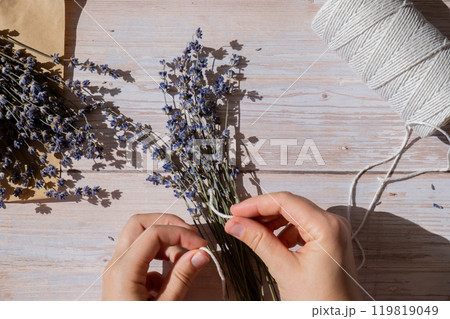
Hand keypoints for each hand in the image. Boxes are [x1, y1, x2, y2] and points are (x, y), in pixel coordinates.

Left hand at [102, 213, 209, 300]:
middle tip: (191, 238)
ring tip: (184, 261)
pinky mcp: (122, 276)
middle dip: (168, 225)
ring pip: (139, 236)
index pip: (154, 232)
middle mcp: (116, 264)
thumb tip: (201, 253)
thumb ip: (182, 277)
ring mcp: (117, 269)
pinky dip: (158, 258)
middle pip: (139, 224)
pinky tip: (169, 280)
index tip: (202, 245)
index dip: (181, 233)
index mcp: (123, 270)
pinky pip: (141, 255)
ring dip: (165, 241)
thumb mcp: (165, 308)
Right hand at [224, 192, 361, 300]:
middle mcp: (334, 223)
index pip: (285, 201)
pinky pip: (302, 226)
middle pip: (290, 205)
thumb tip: (236, 224)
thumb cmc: (320, 302)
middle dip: (262, 212)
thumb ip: (258, 241)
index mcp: (327, 226)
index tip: (235, 211)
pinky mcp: (329, 240)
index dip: (256, 204)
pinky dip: (283, 231)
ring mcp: (333, 230)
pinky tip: (270, 241)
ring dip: (271, 221)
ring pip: (294, 214)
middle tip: (238, 221)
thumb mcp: (284, 269)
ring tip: (251, 232)